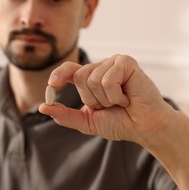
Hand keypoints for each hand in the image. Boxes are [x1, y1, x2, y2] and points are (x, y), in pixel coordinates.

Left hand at [39, 54, 176, 144]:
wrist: (145, 127)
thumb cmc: (120, 122)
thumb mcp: (87, 121)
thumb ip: (65, 115)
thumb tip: (43, 107)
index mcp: (91, 78)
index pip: (69, 70)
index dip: (59, 74)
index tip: (52, 85)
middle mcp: (101, 67)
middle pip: (79, 77)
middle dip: (92, 99)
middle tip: (110, 105)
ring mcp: (113, 62)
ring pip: (92, 79)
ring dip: (106, 99)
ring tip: (121, 101)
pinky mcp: (126, 62)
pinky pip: (107, 79)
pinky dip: (115, 95)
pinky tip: (127, 97)